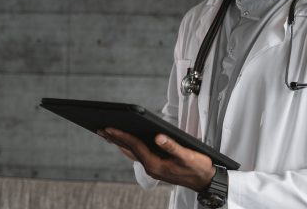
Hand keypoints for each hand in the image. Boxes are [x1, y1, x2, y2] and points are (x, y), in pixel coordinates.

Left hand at [97, 128, 215, 191]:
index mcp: (156, 164)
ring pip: (133, 153)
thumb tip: (158, 136)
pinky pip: (139, 155)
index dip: (122, 135)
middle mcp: (152, 167)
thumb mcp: (187, 155)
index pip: (135, 146)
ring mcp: (153, 168)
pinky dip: (130, 147)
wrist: (205, 180)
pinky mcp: (157, 166)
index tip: (110, 127)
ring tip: (109, 135)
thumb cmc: (198, 167)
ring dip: (120, 143)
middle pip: (130, 150)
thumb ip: (172, 146)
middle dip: (116, 139)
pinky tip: (127, 144)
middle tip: (101, 129)